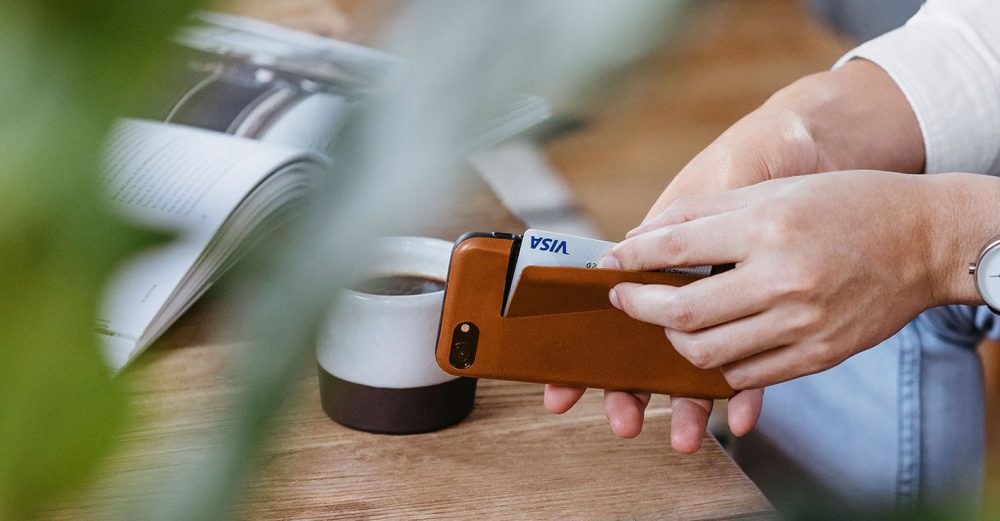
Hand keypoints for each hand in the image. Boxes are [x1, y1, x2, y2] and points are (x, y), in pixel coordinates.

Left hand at [606, 171, 991, 388]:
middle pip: (682, 311)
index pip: (676, 248)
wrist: (925, 240)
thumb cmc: (845, 204)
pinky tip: (711, 343)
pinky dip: (716, 366)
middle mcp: (783, 277)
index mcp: (767, 226)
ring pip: (707, 353)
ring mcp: (801, 323)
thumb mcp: (773, 190)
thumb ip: (704, 212)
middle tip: (624, 300)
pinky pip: (746, 376)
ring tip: (668, 323)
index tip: (610, 267)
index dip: (631, 260)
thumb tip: (641, 236)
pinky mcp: (817, 355)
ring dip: (673, 341)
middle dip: (639, 308)